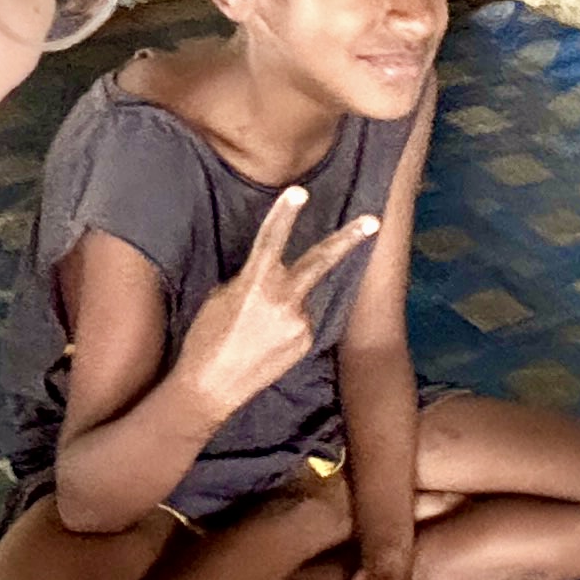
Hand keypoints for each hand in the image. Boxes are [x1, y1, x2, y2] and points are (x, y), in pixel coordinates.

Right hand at [174, 187, 380, 418]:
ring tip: (255, 329)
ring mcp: (299, 323)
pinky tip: (265, 341)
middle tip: (374, 221)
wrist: (211, 388)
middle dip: (348, 239)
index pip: (272, 240)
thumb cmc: (206, 339)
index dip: (285, 214)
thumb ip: (250, 279)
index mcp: (256, 284)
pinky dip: (287, 323)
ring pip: (301, 297)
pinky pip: (300, 321)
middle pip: (320, 262)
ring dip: (286, 302)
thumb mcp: (221, 297)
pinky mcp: (305, 342)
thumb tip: (268, 275)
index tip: (300, 191)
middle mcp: (284, 301)